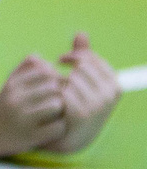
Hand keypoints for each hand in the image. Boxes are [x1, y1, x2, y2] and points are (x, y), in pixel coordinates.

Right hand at [0, 55, 68, 153]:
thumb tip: (44, 60)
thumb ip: (25, 67)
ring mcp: (23, 120)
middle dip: (59, 93)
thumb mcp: (10, 83)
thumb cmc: (6, 104)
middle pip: (53, 88)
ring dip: (61, 109)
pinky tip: (53, 127)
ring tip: (56, 113)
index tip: (52, 86)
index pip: (45, 72)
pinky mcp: (31, 137)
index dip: (54, 77)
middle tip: (57, 100)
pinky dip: (60, 126)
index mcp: (11, 86)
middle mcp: (15, 101)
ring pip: (57, 105)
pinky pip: (58, 127)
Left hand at [47, 34, 120, 154]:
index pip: (91, 57)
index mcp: (114, 83)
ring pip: (72, 78)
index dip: (74, 55)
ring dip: (60, 82)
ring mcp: (98, 104)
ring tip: (59, 92)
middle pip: (81, 65)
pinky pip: (64, 92)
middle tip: (58, 77)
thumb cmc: (77, 102)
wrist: (70, 134)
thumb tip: (81, 33)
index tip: (61, 59)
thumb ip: (83, 56)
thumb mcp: (84, 79)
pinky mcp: (82, 113)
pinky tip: (55, 99)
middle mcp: (110, 93)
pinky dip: (56, 94)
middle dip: (67, 69)